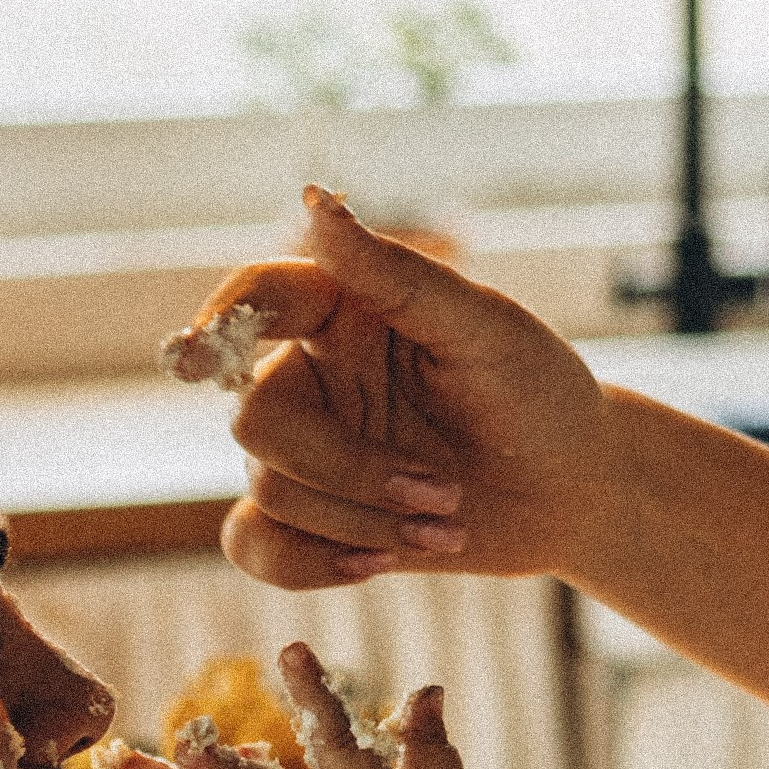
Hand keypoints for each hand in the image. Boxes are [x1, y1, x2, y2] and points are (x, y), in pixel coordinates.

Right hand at [194, 191, 614, 590]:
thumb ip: (397, 274)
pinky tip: (377, 567)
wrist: (574, 494)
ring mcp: (307, 450)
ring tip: (448, 523)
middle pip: (256, 421)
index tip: (194, 358)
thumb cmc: (538, 396)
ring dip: (362, 521)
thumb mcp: (485, 328)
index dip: (217, 321)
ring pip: (268, 490)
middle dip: (346, 470)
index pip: (258, 297)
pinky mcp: (312, 518)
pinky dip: (306, 565)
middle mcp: (312, 375)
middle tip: (444, 490)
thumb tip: (314, 201)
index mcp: (345, 311)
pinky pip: (253, 544)